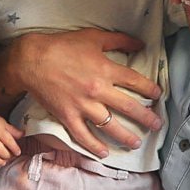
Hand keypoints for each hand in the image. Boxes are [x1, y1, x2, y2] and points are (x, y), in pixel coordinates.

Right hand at [0, 110, 23, 171]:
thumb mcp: (2, 122)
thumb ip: (12, 130)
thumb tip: (23, 134)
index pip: (10, 143)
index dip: (15, 149)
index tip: (18, 152)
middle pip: (2, 153)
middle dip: (8, 156)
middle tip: (10, 156)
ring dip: (0, 162)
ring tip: (3, 162)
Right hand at [10, 29, 160, 157]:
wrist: (31, 59)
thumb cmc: (62, 45)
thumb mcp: (93, 37)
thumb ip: (119, 40)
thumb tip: (140, 43)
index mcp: (105, 69)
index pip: (135, 81)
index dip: (149, 89)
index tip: (157, 96)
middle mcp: (97, 90)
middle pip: (128, 107)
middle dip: (146, 118)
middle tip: (157, 126)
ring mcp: (82, 105)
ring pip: (109, 126)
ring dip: (125, 136)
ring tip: (136, 143)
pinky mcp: (67, 116)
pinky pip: (83, 135)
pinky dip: (94, 146)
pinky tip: (104, 153)